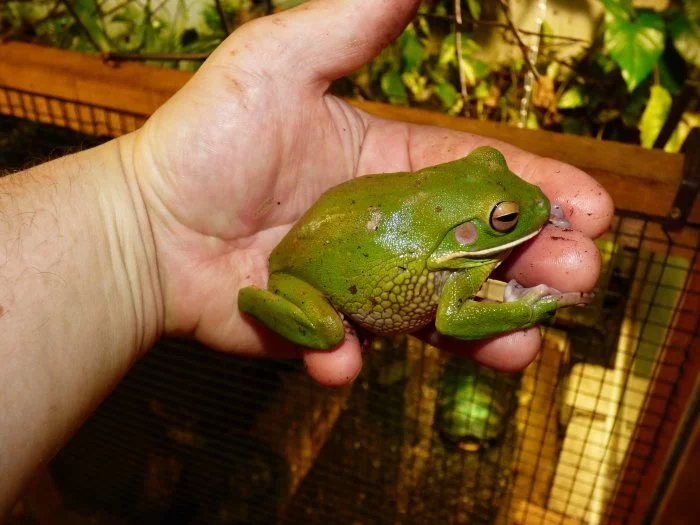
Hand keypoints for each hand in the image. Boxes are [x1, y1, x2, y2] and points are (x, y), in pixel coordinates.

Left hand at [125, 0, 612, 385]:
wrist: (146, 226)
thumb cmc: (206, 141)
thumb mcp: (278, 62)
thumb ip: (352, 23)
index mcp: (391, 168)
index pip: (480, 178)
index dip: (538, 191)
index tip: (590, 210)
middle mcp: (390, 231)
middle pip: (478, 251)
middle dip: (535, 264)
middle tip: (579, 277)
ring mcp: (362, 286)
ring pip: (440, 311)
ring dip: (486, 328)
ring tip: (522, 341)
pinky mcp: (325, 329)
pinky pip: (356, 349)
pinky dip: (355, 356)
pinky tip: (345, 354)